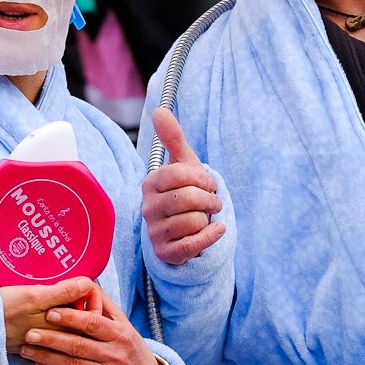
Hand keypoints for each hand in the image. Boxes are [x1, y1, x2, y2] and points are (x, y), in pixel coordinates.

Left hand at [17, 277, 162, 364]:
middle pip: (78, 345)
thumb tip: (86, 284)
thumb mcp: (125, 326)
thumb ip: (105, 306)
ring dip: (47, 357)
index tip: (50, 312)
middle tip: (29, 333)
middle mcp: (114, 354)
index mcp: (120, 334)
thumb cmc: (131, 349)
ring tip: (27, 349)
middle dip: (52, 338)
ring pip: (72, 364)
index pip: (93, 324)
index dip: (71, 318)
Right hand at [143, 107, 225, 266]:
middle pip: (188, 198)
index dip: (201, 178)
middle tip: (213, 202)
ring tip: (206, 218)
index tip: (207, 183)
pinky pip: (193, 244)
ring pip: (192, 221)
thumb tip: (160, 111)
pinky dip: (211, 236)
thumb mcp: (184, 166)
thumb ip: (173, 139)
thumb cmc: (186, 195)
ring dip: (208, 219)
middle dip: (209, 200)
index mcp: (151, 184)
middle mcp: (148, 208)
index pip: (178, 174)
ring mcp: (155, 232)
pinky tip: (216, 230)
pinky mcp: (166, 253)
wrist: (188, 232)